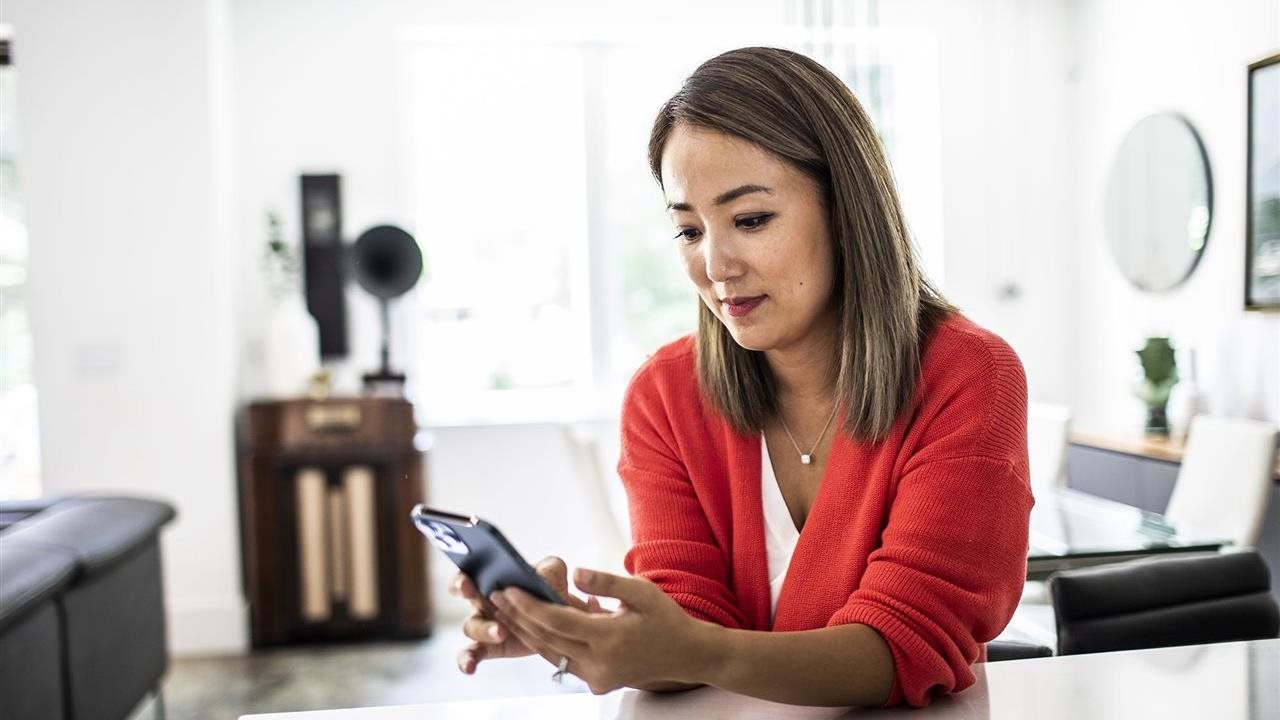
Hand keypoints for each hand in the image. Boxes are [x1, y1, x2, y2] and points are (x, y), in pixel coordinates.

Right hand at [451, 556, 602, 673]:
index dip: (462, 576)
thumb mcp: (554, 573)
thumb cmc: (550, 589)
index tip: (466, 580)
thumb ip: (549, 569)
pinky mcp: (490, 647)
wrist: (561, 619)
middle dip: (463, 592)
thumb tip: (540, 578)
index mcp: (491, 578)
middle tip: (473, 591)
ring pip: (471, 626)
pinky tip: (469, 668)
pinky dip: (467, 660)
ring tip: (502, 632)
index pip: (468, 572)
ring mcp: (484, 624)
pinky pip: (471, 654)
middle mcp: (482, 600)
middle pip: (464, 594)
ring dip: (484, 629)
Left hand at [490, 568, 707, 694]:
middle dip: (517, 617)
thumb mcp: (641, 592)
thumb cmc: (666, 619)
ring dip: (525, 632)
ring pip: (550, 653)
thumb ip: (605, 582)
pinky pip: (562, 663)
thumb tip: (574, 572)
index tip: (508, 588)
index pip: (556, 621)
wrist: (686, 655)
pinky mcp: (597, 683)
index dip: (528, 605)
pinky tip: (531, 627)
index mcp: (609, 638)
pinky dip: (545, 644)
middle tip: (495, 595)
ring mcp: (597, 677)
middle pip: (546, 639)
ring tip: (504, 610)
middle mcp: (599, 662)